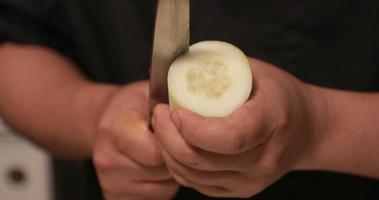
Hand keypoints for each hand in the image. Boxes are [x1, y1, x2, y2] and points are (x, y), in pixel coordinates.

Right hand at [93, 81, 178, 199]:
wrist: (106, 121)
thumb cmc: (133, 106)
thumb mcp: (150, 92)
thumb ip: (170, 103)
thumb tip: (198, 116)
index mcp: (114, 128)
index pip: (157, 151)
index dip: (176, 142)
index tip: (180, 130)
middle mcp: (107, 158)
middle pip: (162, 170)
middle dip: (177, 157)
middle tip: (175, 139)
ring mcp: (109, 181)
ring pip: (163, 188)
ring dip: (172, 172)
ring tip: (163, 151)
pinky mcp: (114, 197)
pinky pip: (156, 197)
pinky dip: (162, 185)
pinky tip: (156, 167)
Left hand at [153, 58, 319, 197]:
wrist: (308, 130)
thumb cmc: (279, 95)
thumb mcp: (255, 71)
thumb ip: (217, 69)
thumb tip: (174, 67)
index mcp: (272, 122)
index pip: (228, 137)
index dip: (193, 127)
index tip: (173, 109)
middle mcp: (264, 159)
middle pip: (202, 159)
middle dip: (168, 137)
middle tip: (158, 114)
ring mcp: (253, 181)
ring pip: (194, 175)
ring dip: (168, 151)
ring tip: (163, 128)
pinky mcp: (242, 191)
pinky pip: (198, 185)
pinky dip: (178, 166)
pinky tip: (174, 147)